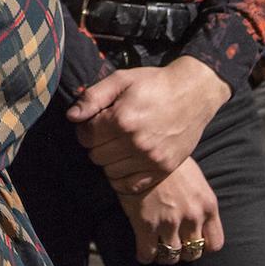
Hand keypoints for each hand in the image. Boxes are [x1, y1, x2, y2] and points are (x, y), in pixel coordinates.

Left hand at [69, 56, 229, 193]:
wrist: (193, 93)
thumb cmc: (154, 83)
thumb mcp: (121, 80)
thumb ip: (93, 97)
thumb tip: (71, 116)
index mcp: (122, 119)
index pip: (86, 136)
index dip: (84, 129)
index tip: (93, 123)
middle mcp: (136, 142)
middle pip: (96, 156)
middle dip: (96, 144)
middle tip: (107, 133)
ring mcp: (151, 159)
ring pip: (110, 172)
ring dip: (109, 160)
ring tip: (118, 145)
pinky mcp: (163, 169)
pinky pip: (130, 185)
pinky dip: (123, 176)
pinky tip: (127, 161)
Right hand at [115, 156, 223, 264]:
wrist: (143, 150)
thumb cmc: (168, 160)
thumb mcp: (195, 178)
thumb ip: (199, 200)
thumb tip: (196, 214)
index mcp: (208, 205)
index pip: (215, 244)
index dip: (203, 246)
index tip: (192, 241)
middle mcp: (192, 217)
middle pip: (193, 253)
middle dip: (183, 251)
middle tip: (172, 244)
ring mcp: (170, 222)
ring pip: (171, 256)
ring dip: (164, 255)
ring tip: (156, 248)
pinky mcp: (146, 224)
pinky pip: (148, 253)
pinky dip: (144, 255)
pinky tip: (142, 251)